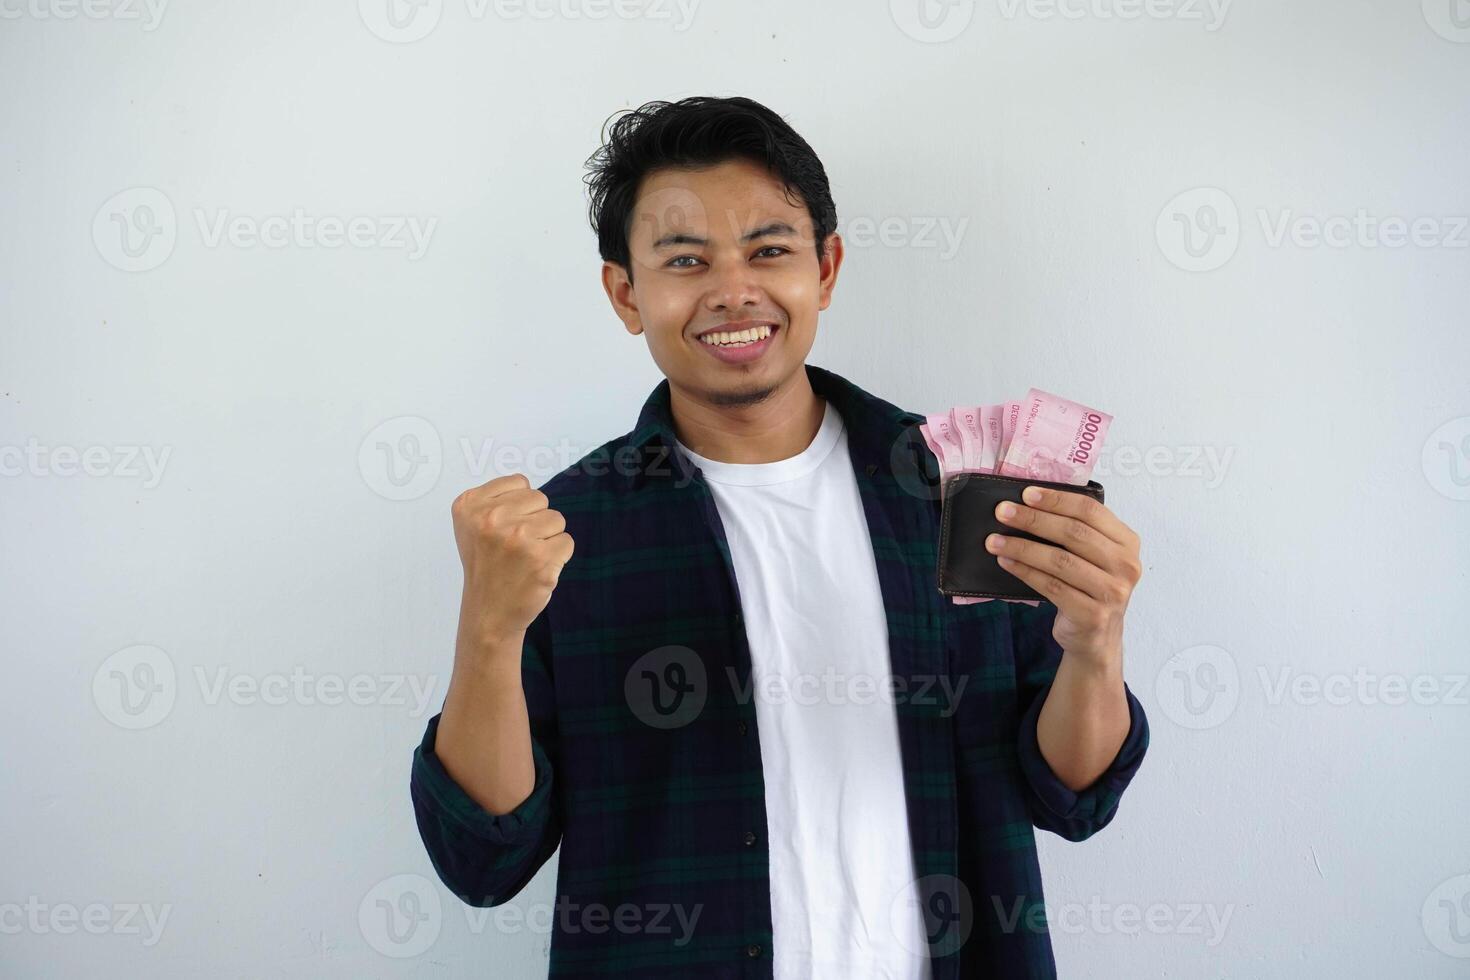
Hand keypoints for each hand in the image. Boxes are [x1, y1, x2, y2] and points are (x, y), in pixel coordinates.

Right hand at [451, 473, 574, 653]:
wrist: (488, 613)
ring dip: (548, 539)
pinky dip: (558, 556)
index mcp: (470, 505)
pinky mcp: (540, 560)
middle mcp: (491, 519)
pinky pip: (567, 542)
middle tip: (515, 547)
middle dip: (535, 521)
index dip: (519, 507)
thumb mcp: (472, 524)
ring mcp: (517, 539)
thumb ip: (495, 499)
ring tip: (526, 558)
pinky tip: (537, 569)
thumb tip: (529, 486)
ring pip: (557, 519)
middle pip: (541, 499)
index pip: (520, 483)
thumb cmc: (486, 566)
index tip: (502, 530)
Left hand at [985, 485, 1141, 671]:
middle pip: (1073, 533)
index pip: (1090, 511)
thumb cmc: (1088, 587)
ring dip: (1022, 548)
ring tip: (994, 541)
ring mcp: (1112, 592)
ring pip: (1060, 561)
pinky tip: (1006, 562)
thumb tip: (1028, 504)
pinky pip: (1052, 587)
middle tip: (1003, 512)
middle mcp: (1126, 565)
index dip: (1056, 500)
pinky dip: (1025, 572)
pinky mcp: (1093, 615)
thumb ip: (1075, 532)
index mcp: (1127, 542)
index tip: (1025, 494)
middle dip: (1033, 520)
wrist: (1096, 637)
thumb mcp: (1093, 557)